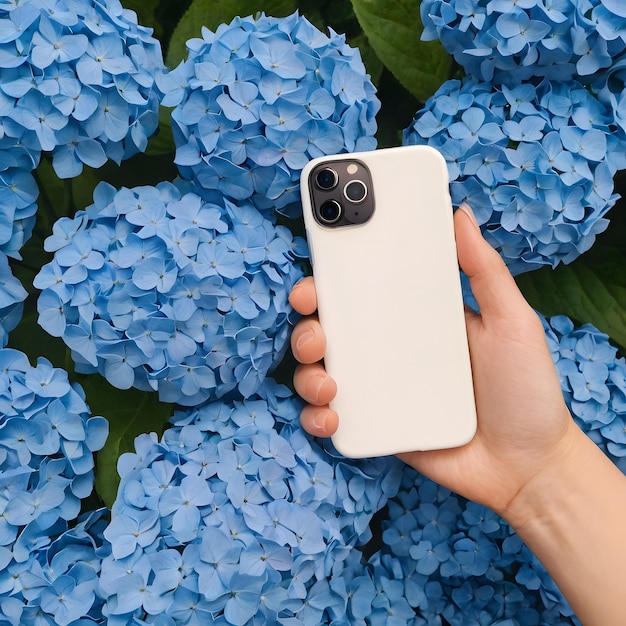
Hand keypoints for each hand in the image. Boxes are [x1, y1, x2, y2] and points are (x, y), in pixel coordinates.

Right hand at [289, 204, 581, 520]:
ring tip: (328, 383)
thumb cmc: (525, 389)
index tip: (320, 264)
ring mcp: (377, 389)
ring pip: (318, 371)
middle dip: (308, 322)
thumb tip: (460, 215)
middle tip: (316, 324)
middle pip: (329, 328)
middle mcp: (387, 349)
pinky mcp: (373, 426)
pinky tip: (332, 416)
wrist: (527, 465)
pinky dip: (316, 415)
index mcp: (415, 317)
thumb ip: (485, 271)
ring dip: (306, 371)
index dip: (333, 275)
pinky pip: (328, 417)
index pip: (364, 288)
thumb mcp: (512, 322)